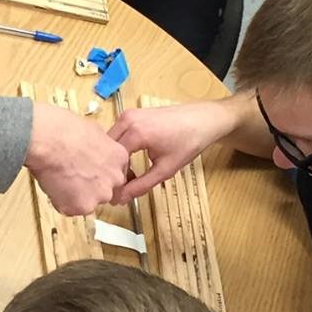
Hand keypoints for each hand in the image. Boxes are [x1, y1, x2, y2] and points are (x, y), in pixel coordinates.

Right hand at [26, 99, 130, 214]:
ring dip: (76, 195)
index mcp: (119, 158)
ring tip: (60, 178)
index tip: (90, 173)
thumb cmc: (62, 130)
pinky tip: (54, 185)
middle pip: (105, 190)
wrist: (46, 140)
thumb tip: (92, 149)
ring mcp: (99, 195)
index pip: (116, 175)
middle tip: (73, 176)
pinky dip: (61, 201)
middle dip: (90, 187)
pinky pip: (71, 208)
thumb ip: (99, 147)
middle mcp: (114, 179)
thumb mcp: (92, 130)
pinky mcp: (80, 207)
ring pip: (88, 201)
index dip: (100, 174)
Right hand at [110, 99, 237, 198]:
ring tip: (127, 176)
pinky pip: (117, 134)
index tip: (117, 195)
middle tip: (121, 187)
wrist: (204, 119)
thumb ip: (141, 185)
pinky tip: (131, 162)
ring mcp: (129, 114)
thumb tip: (122, 198)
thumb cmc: (189, 141)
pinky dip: (120, 149)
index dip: (114, 180)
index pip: (112, 161)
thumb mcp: (165, 169)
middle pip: (107, 150)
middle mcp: (128, 119)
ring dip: (115, 160)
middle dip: (112, 170)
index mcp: (136, 132)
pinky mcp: (132, 114)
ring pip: (110, 142)